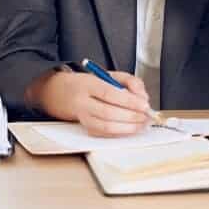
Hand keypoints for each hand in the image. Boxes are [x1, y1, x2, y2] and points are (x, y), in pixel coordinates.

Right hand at [30, 70, 151, 136]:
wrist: (62, 93)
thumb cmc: (89, 84)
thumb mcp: (109, 74)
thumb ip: (129, 81)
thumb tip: (142, 97)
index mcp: (88, 84)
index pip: (110, 94)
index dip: (129, 101)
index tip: (144, 105)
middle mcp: (82, 102)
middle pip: (108, 112)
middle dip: (131, 117)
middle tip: (146, 116)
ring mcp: (83, 117)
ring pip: (105, 127)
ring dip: (128, 128)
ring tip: (141, 124)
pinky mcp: (86, 128)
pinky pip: (104, 134)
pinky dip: (120, 133)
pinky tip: (130, 129)